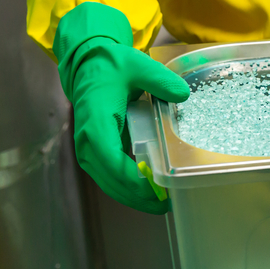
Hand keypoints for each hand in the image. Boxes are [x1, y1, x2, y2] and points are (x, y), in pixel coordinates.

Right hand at [55, 3, 189, 213]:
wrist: (87, 64)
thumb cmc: (112, 66)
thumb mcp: (139, 66)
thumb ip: (161, 80)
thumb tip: (183, 94)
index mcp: (95, 119)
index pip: (108, 155)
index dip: (129, 176)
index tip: (153, 187)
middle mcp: (87, 138)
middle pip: (108, 176)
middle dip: (135, 194)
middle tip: (164, 203)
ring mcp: (88, 148)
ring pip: (107, 181)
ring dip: (131, 196)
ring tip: (159, 204)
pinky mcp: (94, 151)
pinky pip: (108, 176)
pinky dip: (126, 188)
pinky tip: (147, 194)